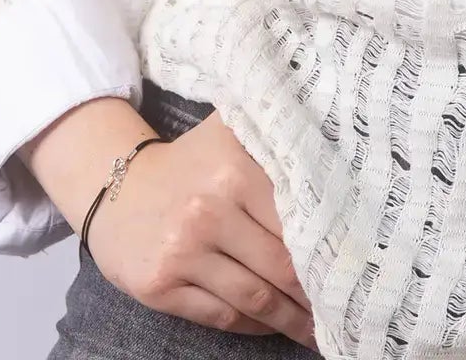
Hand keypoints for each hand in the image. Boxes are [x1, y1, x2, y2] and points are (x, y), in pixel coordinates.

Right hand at [86, 110, 318, 348]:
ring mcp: (182, 252)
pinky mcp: (160, 286)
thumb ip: (274, 144)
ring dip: (290, 320)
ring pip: (254, 298)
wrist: (115, 186)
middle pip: (279, 265)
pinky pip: (221, 316)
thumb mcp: (230, 136)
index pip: (294, 220)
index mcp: (233, 169)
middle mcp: (208, 211)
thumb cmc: (189, 164)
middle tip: (340, 306)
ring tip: (315, 328)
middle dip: (314, 292)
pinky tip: (272, 325)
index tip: (350, 267)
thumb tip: (336, 166)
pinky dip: (254, 326)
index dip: (325, 249)